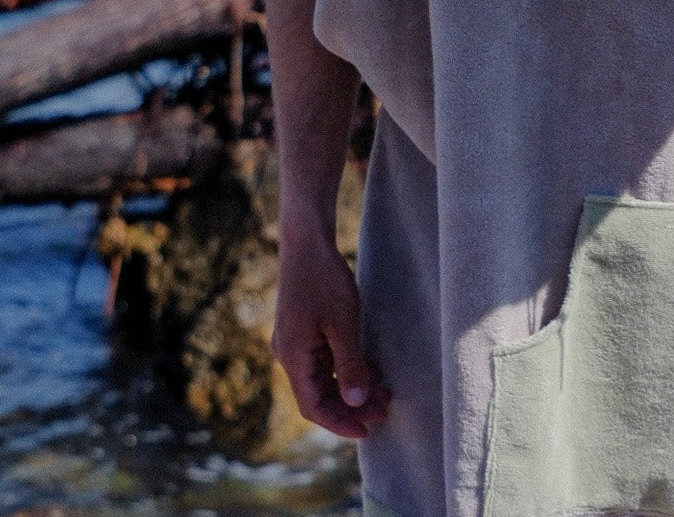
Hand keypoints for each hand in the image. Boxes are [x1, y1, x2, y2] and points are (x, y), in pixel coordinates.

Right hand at [271, 227, 389, 438]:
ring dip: (350, 388)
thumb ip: (350, 365)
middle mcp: (288, 354)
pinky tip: (369, 368)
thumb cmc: (323, 279)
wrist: (306, 241)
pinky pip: (323, 361)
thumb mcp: (343, 324)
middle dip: (351, 406)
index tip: (367, 431)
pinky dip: (345, 369)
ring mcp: (294, 342)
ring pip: (322, 378)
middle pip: (318, 394)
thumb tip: (356, 403)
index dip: (340, 423)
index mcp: (293, 357)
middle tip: (385, 409)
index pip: (313, 406)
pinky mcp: (303, 330)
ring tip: (384, 392)